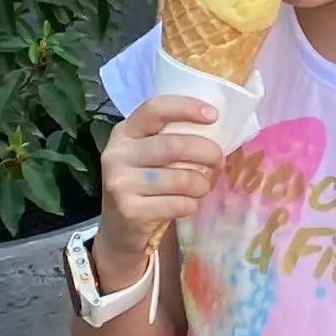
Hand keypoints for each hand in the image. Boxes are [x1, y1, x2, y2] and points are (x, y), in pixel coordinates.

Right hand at [97, 96, 226, 273]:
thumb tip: (217, 129)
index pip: (154, 108)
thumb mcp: (148, 154)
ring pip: (182, 179)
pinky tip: (186, 204)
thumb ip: (170, 138)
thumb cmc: (145, 183)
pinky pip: (179, 204)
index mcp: (124, 132)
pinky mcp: (130, 210)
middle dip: (208, 153)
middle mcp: (117, 154)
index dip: (186, 108)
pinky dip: (192, 205)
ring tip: (201, 187)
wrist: (119, 228)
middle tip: (218, 161)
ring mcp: (120, 183)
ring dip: (202, 184)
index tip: (213, 115)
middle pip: (176, 146)